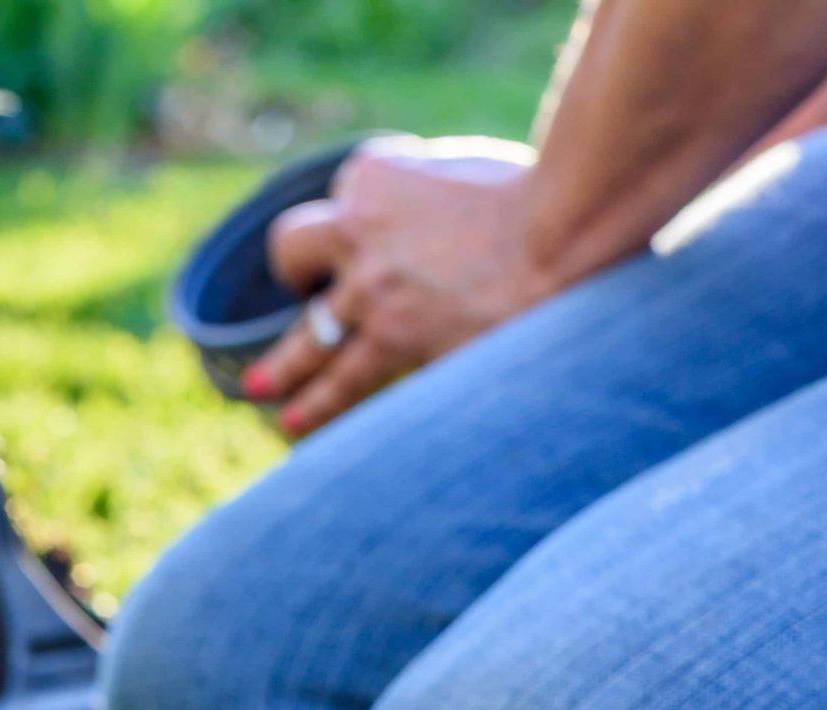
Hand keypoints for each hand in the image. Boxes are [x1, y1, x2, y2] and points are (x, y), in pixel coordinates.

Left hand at [244, 136, 552, 437]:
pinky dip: (327, 406)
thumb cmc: (538, 192)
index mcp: (373, 177)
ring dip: (285, 370)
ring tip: (263, 390)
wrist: (563, 231)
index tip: (371, 233)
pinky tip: (304, 424)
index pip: (344, 199)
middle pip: (292, 252)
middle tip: (297, 280)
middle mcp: (356, 233)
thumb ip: (433, 186)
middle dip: (291, 273)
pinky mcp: (397, 342)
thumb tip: (424, 208)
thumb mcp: (472, 168)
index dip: (356, 219)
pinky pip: (351, 382)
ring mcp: (371, 294)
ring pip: (310, 341)